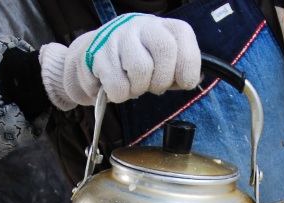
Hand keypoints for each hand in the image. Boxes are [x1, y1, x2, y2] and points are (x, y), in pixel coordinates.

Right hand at [39, 13, 200, 110]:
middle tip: (154, 88)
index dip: (187, 66)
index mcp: (163, 26)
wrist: (92, 58)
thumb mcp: (161, 62)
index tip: (182, 83)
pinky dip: (120, 95)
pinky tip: (117, 90)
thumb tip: (191, 80)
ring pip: (141, 67)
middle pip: (165, 49)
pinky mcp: (99, 53)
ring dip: (139, 88)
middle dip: (163, 79)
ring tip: (134, 87)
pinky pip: (118, 83)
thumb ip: (178, 70)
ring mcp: (119, 36)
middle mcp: (142, 25)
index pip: (183, 36)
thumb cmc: (135, 62)